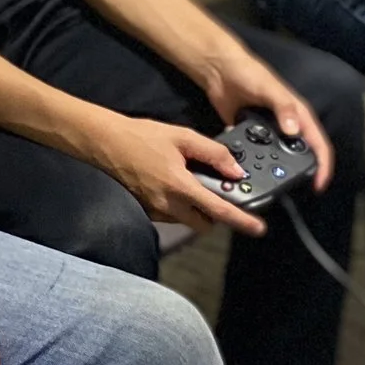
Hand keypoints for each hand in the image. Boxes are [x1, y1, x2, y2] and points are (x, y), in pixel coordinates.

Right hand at [90, 113, 270, 238]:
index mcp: (181, 186)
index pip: (219, 211)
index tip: (258, 227)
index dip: (242, 221)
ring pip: (188, 220)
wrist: (106, 142)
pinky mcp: (147, 210)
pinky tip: (175, 183)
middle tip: (219, 194)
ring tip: (193, 182)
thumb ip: (213, 153)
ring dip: (198, 209)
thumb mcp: (183, 137)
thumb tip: (235, 170)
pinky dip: (181, 205)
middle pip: (205, 223)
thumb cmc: (141, 137)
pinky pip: (172, 215)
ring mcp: (156, 210)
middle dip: (216, 214)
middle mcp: (168, 204)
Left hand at [202, 50, 336, 191]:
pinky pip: (254, 153)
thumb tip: (294, 132)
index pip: (318, 143)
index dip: (322, 165)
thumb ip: (284, 107)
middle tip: (290, 187)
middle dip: (298, 172)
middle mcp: (287, 127)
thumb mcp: (269, 89)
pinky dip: (251, 161)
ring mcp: (268, 133)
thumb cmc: (249, 73)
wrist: (219, 71)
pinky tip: (244, 166)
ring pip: (276, 158)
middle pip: (300, 155)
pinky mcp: (249, 136)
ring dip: (272, 169)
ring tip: (265, 181)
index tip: (318, 185)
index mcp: (298, 115)